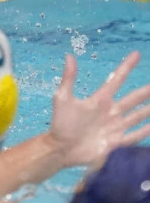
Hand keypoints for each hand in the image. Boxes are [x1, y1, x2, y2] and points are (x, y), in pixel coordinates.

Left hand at [50, 51, 149, 168]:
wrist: (61, 148)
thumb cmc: (61, 123)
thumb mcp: (63, 98)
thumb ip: (69, 78)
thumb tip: (69, 56)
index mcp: (100, 99)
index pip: (117, 80)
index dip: (126, 67)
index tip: (136, 54)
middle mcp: (110, 111)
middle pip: (133, 98)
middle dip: (146, 91)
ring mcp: (115, 126)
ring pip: (138, 115)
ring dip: (149, 110)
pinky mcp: (116, 142)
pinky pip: (135, 135)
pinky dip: (145, 131)